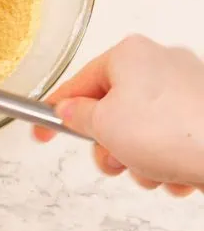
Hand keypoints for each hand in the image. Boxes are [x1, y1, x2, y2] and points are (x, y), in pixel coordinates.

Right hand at [33, 34, 203, 196]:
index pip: (77, 84)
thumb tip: (71, 112)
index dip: (55, 114)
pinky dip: (170, 160)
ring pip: (144, 129)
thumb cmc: (172, 132)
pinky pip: (173, 137)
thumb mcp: (104, 126)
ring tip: (156, 173)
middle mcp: (160, 62)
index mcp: (129, 54)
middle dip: (112, 146)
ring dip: (142, 159)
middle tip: (115, 163)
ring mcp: (188, 87)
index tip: (42, 133)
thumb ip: (78, 117)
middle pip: (113, 109)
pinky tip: (179, 175)